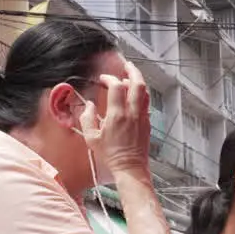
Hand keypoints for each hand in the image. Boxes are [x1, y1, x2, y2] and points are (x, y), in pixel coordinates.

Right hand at [81, 61, 150, 175]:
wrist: (130, 168)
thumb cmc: (111, 155)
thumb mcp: (91, 138)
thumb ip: (87, 118)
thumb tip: (88, 105)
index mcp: (117, 115)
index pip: (116, 86)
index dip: (109, 79)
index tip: (103, 80)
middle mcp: (132, 113)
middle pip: (137, 84)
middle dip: (132, 71)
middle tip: (126, 65)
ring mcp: (142, 117)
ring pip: (145, 92)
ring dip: (138, 81)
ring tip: (130, 77)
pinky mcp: (147, 123)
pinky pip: (146, 103)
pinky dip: (141, 94)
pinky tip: (135, 95)